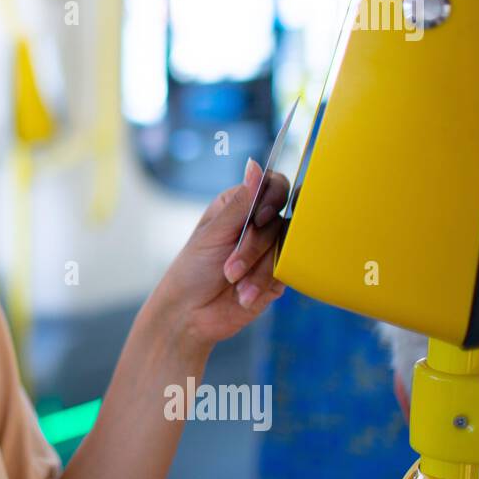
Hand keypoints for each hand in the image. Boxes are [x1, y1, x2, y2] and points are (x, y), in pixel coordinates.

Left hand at [148, 157, 289, 351]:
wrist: (190, 314)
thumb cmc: (192, 270)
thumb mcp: (213, 234)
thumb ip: (239, 203)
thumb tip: (254, 164)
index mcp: (239, 204)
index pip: (273, 186)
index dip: (272, 199)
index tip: (258, 218)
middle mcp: (258, 224)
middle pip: (279, 221)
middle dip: (253, 248)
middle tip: (229, 269)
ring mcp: (270, 249)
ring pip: (285, 248)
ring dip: (257, 271)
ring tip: (232, 284)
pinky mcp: (278, 274)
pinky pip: (287, 271)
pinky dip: (263, 284)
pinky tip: (244, 295)